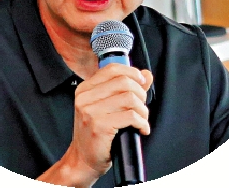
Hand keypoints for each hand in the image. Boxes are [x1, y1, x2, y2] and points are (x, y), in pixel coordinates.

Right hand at [65, 64, 152, 184]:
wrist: (83, 159)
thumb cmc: (96, 132)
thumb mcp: (107, 106)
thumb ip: (126, 88)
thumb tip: (146, 74)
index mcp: (85, 88)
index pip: (112, 69)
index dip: (132, 72)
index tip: (142, 82)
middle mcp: (85, 97)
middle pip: (123, 82)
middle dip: (140, 93)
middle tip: (142, 105)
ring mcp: (90, 111)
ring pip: (129, 98)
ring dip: (143, 110)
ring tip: (142, 118)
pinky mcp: (99, 126)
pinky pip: (130, 116)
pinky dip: (142, 122)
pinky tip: (142, 128)